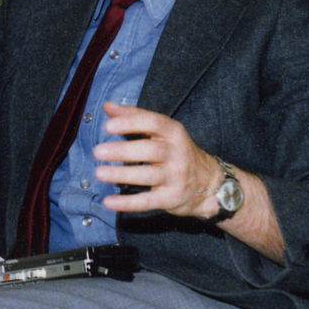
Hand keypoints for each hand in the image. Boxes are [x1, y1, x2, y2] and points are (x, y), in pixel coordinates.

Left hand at [92, 102, 221, 218]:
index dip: (131, 123)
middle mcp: (177, 153)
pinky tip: (109, 202)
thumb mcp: (162, 131)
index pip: (154, 123)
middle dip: (123, 151)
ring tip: (99, 173)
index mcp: (173, 133)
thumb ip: (135, 117)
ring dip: (122, 174)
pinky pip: (147, 201)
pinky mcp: (171, 198)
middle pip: (150, 150)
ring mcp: (176, 177)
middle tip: (98, 151)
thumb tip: (108, 106)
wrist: (210, 184)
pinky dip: (128, 203)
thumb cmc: (177, 152)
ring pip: (147, 175)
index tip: (108, 126)